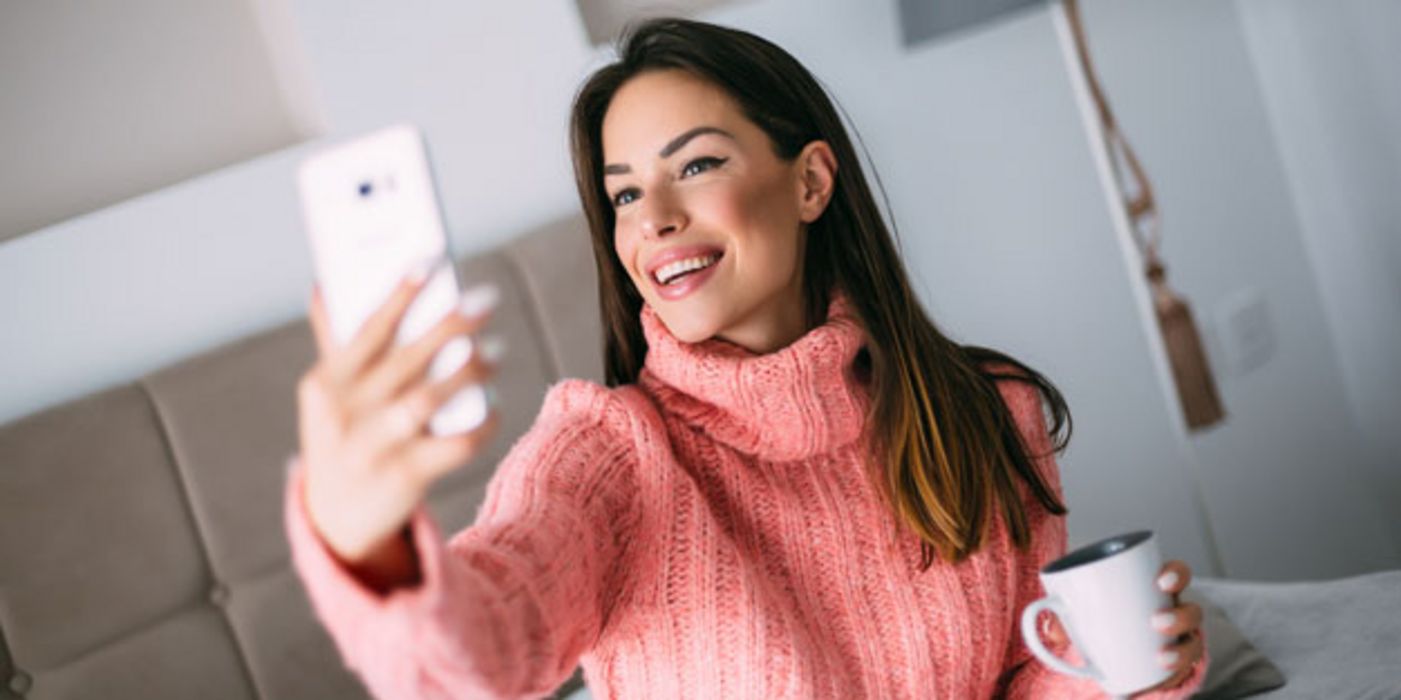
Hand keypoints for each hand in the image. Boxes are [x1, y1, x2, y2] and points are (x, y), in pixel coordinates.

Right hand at [297, 261, 500, 563]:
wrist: (337, 520)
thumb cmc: (343, 438)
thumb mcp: (329, 396)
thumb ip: (335, 342)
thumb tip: (325, 283)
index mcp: (326, 383)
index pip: (367, 328)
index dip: (401, 293)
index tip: (431, 261)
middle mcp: (345, 413)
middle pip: (407, 357)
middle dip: (450, 325)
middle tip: (486, 300)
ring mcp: (373, 447)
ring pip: (429, 398)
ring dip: (469, 371)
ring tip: (496, 352)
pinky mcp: (403, 476)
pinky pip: (454, 444)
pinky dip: (480, 423)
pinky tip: (494, 406)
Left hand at [1038, 560, 1203, 696]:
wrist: (1107, 655)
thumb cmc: (1096, 621)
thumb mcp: (1079, 615)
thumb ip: (1064, 619)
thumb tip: (1052, 630)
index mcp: (1154, 590)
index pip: (1176, 574)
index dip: (1176, 573)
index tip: (1161, 580)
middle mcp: (1173, 613)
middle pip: (1192, 610)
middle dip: (1181, 616)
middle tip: (1157, 622)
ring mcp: (1178, 641)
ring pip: (1194, 642)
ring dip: (1182, 649)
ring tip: (1161, 656)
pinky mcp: (1175, 666)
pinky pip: (1186, 669)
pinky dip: (1177, 671)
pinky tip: (1162, 672)